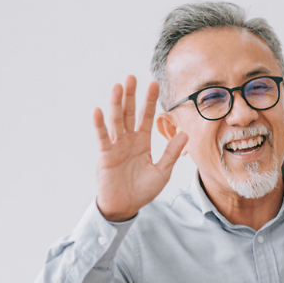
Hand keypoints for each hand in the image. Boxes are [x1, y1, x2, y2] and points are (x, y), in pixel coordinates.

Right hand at [93, 75, 188, 221]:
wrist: (125, 206)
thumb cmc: (142, 190)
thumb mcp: (162, 171)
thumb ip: (171, 153)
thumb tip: (185, 134)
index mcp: (142, 142)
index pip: (146, 117)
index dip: (149, 101)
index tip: (153, 84)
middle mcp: (128, 140)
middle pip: (129, 113)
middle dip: (131, 96)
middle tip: (132, 76)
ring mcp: (116, 146)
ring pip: (116, 121)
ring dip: (116, 103)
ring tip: (117, 86)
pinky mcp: (106, 155)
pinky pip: (102, 138)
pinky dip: (99, 125)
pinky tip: (98, 111)